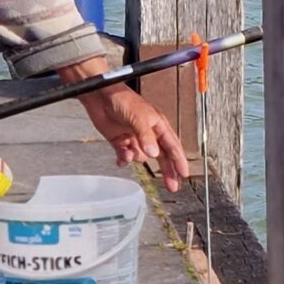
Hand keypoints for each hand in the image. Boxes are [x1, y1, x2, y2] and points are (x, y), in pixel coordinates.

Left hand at [63, 59, 190, 191]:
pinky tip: (121, 158)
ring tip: (127, 151)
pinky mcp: (120, 141)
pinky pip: (126, 156)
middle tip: (172, 186)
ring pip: (141, 157)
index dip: (179, 160)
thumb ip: (146, 137)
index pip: (172, 146)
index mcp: (158, 125)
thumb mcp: (138, 117)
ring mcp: (134, 138)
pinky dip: (123, 159)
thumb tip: (154, 154)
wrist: (99, 97)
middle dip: (167, 171)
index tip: (184, 174)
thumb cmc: (123, 100)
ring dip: (135, 157)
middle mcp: (148, 133)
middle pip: (162, 156)